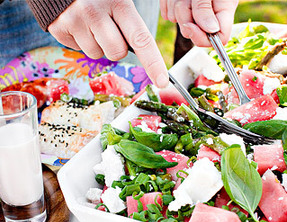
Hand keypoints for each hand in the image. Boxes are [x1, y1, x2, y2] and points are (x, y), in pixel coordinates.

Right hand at [48, 0, 168, 87]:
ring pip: (97, 55)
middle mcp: (95, 13)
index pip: (141, 39)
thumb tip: (142, 51)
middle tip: (108, 27)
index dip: (153, 63)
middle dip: (116, 47)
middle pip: (117, 53)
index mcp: (118, 3)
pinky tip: (78, 23)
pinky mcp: (59, 29)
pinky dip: (81, 41)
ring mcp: (74, 21)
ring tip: (90, 22)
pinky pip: (78, 50)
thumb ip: (130, 22)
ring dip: (97, 44)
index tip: (162, 81)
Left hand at [160, 0, 237, 45]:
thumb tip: (211, 30)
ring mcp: (192, 13)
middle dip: (187, 17)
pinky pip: (168, 14)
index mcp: (224, 12)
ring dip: (177, 6)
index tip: (192, 26)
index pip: (219, 39)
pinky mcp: (177, 9)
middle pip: (194, 32)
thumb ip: (206, 7)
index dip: (204, 38)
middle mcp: (208, 15)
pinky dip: (168, 3)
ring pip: (179, 22)